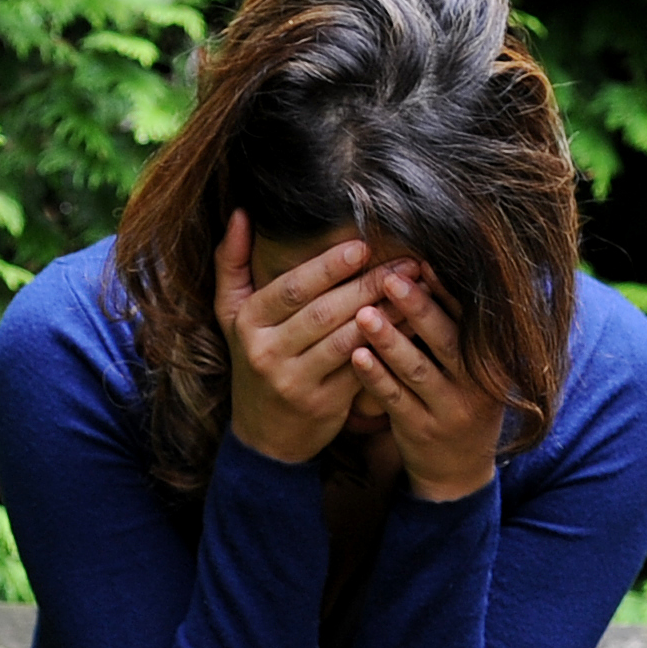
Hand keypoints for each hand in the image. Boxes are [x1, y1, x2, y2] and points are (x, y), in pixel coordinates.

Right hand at [215, 213, 396, 462]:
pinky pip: (361, 368)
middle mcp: (267, 353)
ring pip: (347, 339)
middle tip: (405, 265)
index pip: (291, 289)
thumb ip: (231, 263)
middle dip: (368, 286)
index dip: (328, 267)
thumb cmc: (253, 360)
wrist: (264, 434)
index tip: (362, 246)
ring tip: (415, 290)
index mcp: (248, 323)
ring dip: (386, 313)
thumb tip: (240, 212)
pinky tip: (411, 327)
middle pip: (324, 312)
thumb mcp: (231, 314)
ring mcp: (295, 382)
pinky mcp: (324, 404)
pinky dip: (387, 345)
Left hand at [348, 267, 502, 501]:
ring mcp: (449, 411)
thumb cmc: (458, 402)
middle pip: (446, 340)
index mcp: (492, 363)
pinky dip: (376, 377)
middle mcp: (477, 386)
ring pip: (418, 370)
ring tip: (363, 314)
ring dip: (390, 340)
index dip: (445, 291)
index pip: (470, 320)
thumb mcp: (473, 369)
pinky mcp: (421, 430)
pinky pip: (396, 400)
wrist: (458, 471)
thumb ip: (457, 330)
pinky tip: (356, 356)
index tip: (421, 262)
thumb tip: (428, 271)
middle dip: (417, 308)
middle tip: (388, 279)